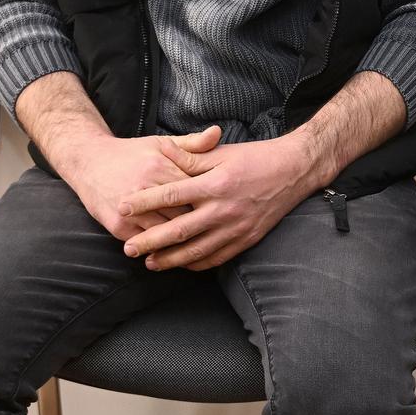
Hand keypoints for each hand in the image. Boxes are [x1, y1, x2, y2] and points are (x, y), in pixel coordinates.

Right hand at [57, 125, 221, 242]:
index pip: (194, 189)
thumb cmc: (132, 153)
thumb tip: (217, 133)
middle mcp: (144, 188)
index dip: (210, 200)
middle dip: (200, 222)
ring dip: (183, 241)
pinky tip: (176, 252)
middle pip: (182, 213)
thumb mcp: (161, 143)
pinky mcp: (117, 226)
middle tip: (217, 230)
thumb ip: (191, 143)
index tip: (225, 206)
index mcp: (160, 166)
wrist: (89, 162)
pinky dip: (161, 249)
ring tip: (202, 245)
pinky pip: (146, 243)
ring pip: (165, 232)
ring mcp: (130, 210)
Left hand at [116, 133, 320, 271]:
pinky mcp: (246, 239)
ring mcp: (236, 228)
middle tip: (128, 248)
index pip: (171, 195)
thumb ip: (190, 157)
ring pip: (196, 251)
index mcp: (215, 184)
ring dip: (170, 259)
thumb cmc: (255, 158)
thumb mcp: (221, 153)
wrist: (294, 171)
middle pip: (179, 230)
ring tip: (149, 263)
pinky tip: (182, 264)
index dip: (144, 203)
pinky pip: (217, 258)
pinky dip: (196, 264)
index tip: (122, 208)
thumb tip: (161, 150)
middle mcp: (223, 209)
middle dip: (150, 241)